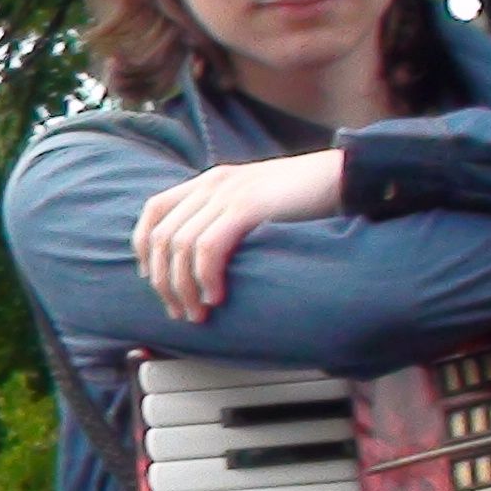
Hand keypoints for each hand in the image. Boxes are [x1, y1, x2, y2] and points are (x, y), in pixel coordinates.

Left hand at [132, 150, 345, 319]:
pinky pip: (209, 248)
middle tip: (177, 310)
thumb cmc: (307, 200)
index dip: (144, 247)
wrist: (346, 177)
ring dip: (183, 287)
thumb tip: (203, 260)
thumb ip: (227, 220)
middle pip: (163, 236)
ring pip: (181, 246)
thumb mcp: (256, 204)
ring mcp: (228, 193)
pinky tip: (215, 297)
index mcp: (209, 181)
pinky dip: (205, 277)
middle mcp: (212, 184)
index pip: (154, 211)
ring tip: (196, 313)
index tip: (150, 278)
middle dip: (163, 280)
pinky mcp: (247, 207)